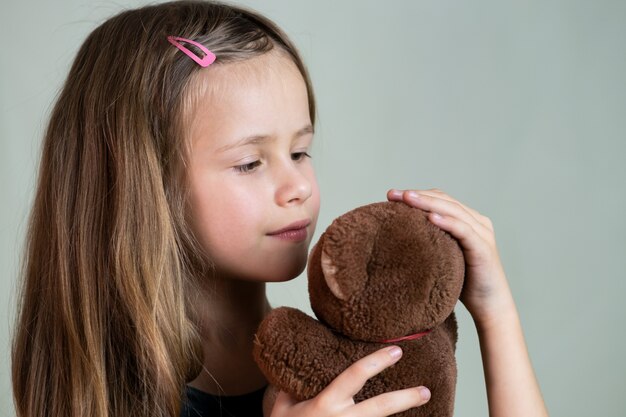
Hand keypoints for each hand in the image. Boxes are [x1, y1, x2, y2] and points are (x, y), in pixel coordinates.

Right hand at [270, 346, 429, 416]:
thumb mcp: (282, 408)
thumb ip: (291, 388)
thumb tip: (295, 368)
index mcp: (326, 404)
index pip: (355, 376)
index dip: (377, 362)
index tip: (395, 352)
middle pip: (381, 407)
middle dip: (406, 398)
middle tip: (425, 391)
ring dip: (400, 416)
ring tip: (418, 405)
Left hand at [387, 188, 514, 325]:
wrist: (489, 307)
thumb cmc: (463, 282)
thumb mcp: (443, 255)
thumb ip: (431, 241)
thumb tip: (397, 235)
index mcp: (467, 220)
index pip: (440, 198)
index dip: (417, 194)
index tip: (390, 195)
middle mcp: (477, 222)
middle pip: (444, 200)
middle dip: (417, 195)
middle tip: (392, 194)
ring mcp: (482, 233)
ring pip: (453, 210)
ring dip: (428, 203)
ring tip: (407, 199)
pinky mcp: (483, 248)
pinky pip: (464, 231)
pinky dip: (447, 222)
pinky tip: (430, 218)